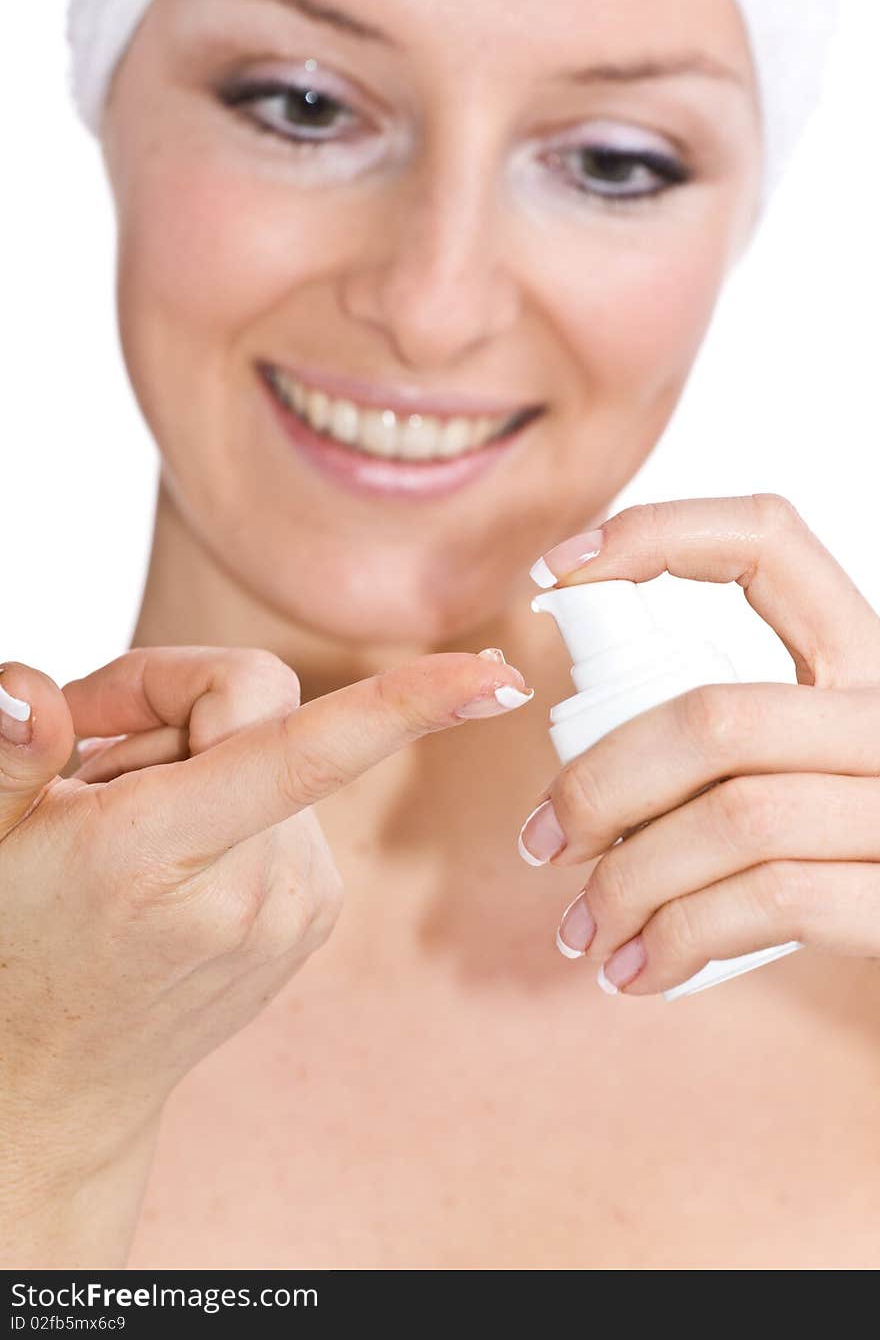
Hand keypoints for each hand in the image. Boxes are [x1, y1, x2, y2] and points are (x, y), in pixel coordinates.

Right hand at [0, 643, 530, 1262]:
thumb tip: (31, 687)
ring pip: (282, 751)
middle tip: (90, 759)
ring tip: (131, 827)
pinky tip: (176, 855)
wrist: (59, 1077)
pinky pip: (295, 800)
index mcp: (162, 854)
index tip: (496, 676)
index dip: (406, 702)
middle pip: (262, 709)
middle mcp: (253, 887)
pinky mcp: (315, 912)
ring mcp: (296, 907)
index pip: (306, 751)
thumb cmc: (16, 939)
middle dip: (173, 703)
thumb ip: (10, 748)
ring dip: (206, 759)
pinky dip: (239, 799)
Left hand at [519, 494, 879, 994]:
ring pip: (732, 818)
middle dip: (599, 785)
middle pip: (714, 716)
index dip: (655, 534)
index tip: (554, 573)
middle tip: (542, 842)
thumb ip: (740, 734)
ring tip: (583, 928)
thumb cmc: (850, 844)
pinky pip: (770, 903)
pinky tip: (638, 972)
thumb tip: (583, 750)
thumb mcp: (815, 760)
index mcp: (864, 655)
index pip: (767, 539)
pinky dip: (679, 941)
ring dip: (627, 883)